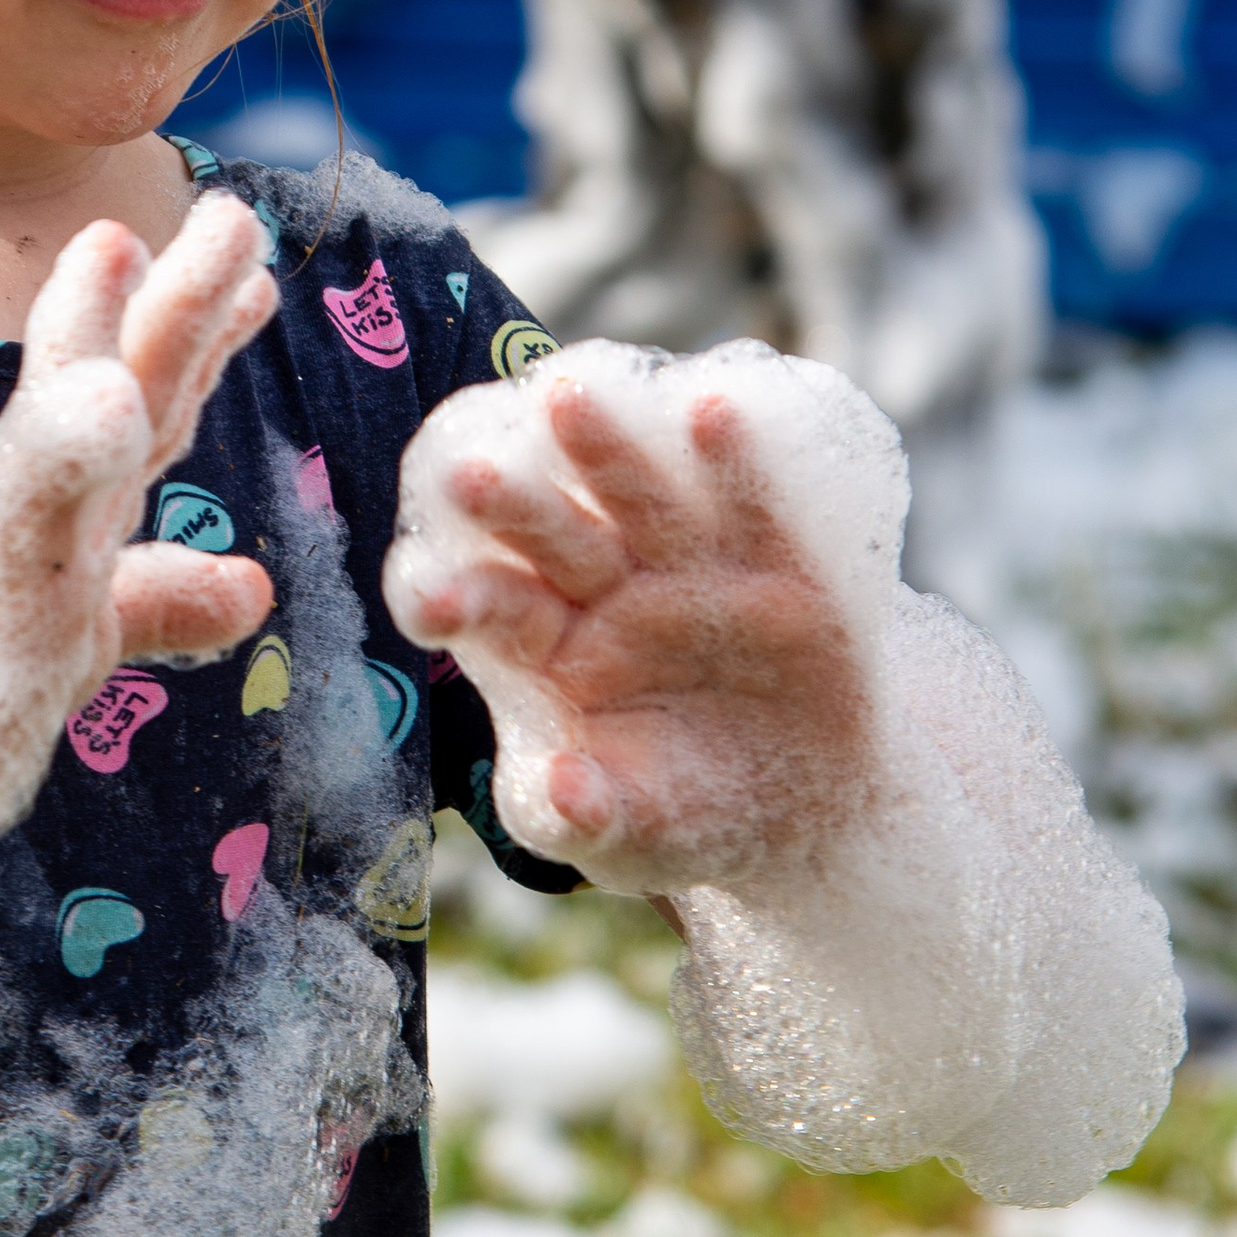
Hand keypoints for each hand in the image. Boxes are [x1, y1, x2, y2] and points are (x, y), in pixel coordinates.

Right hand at [0, 196, 276, 707]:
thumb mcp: (74, 647)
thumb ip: (155, 604)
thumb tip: (251, 586)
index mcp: (68, 521)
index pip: (148, 415)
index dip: (198, 336)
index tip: (251, 265)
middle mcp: (33, 522)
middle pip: (118, 398)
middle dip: (174, 302)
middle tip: (231, 213)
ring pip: (57, 435)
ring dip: (89, 334)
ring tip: (117, 241)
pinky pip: (25, 530)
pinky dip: (65, 457)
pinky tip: (107, 400)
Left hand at [384, 361, 871, 885]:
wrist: (811, 809)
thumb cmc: (692, 818)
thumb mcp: (637, 840)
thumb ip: (591, 820)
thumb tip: (564, 792)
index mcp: (553, 650)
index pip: (497, 614)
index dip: (462, 601)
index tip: (425, 595)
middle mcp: (609, 591)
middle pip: (552, 540)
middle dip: (512, 509)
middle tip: (467, 474)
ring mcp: (690, 568)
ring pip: (637, 500)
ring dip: (604, 449)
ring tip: (566, 395)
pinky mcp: (774, 563)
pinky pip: (750, 506)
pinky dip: (733, 461)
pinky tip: (708, 409)